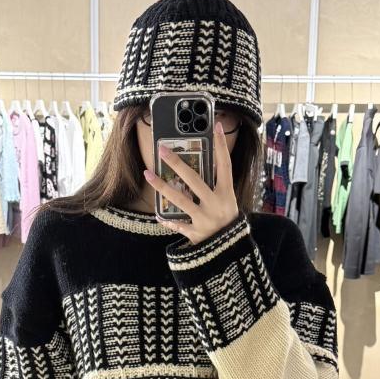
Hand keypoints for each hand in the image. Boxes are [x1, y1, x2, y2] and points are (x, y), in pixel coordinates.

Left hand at [144, 120, 240, 245]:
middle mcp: (216, 205)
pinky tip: (158, 215)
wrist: (230, 252)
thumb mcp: (228, 202)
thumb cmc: (228, 223)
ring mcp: (204, 219)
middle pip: (194, 180)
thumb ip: (218, 186)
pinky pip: (178, 224)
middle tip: (162, 149)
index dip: (221, 146)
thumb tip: (207, 164)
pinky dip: (168, 220)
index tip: (216, 126)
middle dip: (177, 163)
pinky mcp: (195, 234)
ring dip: (162, 186)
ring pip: (180, 199)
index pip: (225, 165)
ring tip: (148, 174)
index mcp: (226, 194)